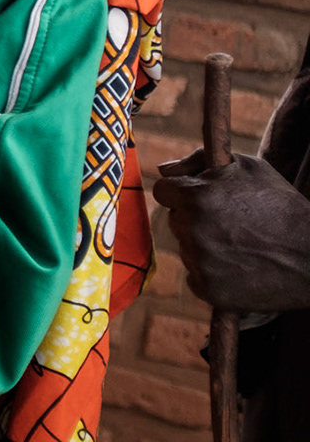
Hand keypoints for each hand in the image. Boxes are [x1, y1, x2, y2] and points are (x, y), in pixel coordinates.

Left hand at [154, 150, 309, 311]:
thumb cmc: (283, 206)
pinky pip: (195, 277)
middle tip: (232, 224)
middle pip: (176, 220)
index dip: (183, 193)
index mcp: (196, 196)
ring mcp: (198, 261)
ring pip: (187, 248)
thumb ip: (198, 159)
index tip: (200, 199)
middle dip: (196, 219)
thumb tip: (164, 169)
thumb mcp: (249, 168)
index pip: (164, 191)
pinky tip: (240, 268)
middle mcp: (192, 228)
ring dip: (205, 247)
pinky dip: (212, 274)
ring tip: (242, 246)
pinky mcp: (208, 289)